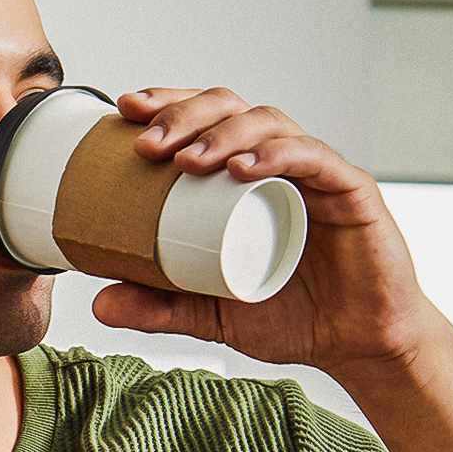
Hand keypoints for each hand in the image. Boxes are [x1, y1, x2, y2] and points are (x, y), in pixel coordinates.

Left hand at [94, 87, 435, 380]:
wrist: (355, 346)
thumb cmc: (290, 316)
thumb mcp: (209, 316)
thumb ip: (157, 308)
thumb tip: (97, 303)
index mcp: (244, 177)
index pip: (204, 120)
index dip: (168, 105)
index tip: (124, 111)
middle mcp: (279, 163)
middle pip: (230, 109)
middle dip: (184, 115)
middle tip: (145, 143)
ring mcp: (316, 173)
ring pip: (269, 124)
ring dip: (222, 134)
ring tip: (184, 162)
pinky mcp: (352, 192)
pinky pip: (314, 159)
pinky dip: (277, 154)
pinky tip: (244, 167)